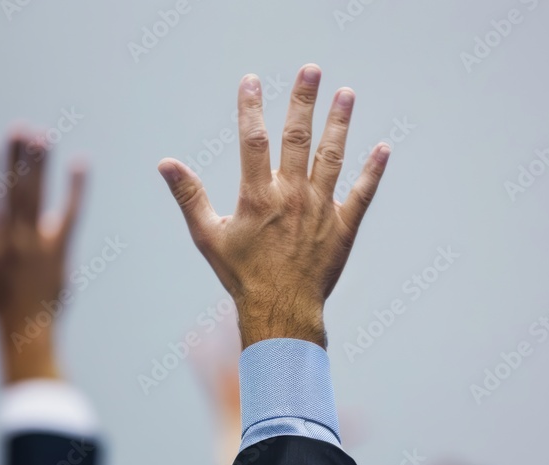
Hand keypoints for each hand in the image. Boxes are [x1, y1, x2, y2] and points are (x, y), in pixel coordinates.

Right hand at [0, 129, 86, 381]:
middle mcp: (7, 242)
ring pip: (36, 199)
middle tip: (22, 128)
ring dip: (39, 166)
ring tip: (43, 137)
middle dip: (16, 159)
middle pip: (11, 193)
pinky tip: (80, 163)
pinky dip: (75, 189)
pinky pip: (69, 215)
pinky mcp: (59, 252)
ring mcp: (34, 246)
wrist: (24, 330)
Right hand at [158, 64, 389, 348]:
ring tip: (347, 93)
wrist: (281, 311)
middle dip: (303, 100)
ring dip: (340, 123)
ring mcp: (321, 210)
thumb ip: (189, 196)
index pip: (254, 140)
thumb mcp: (208, 236)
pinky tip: (383, 147)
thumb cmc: (242, 276)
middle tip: (311, 69)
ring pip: (333, 157)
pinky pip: (361, 193)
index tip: (251, 80)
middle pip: (298, 137)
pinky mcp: (343, 227)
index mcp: (258, 196)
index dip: (251, 107)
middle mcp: (292, 196)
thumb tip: (166, 164)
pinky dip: (372, 171)